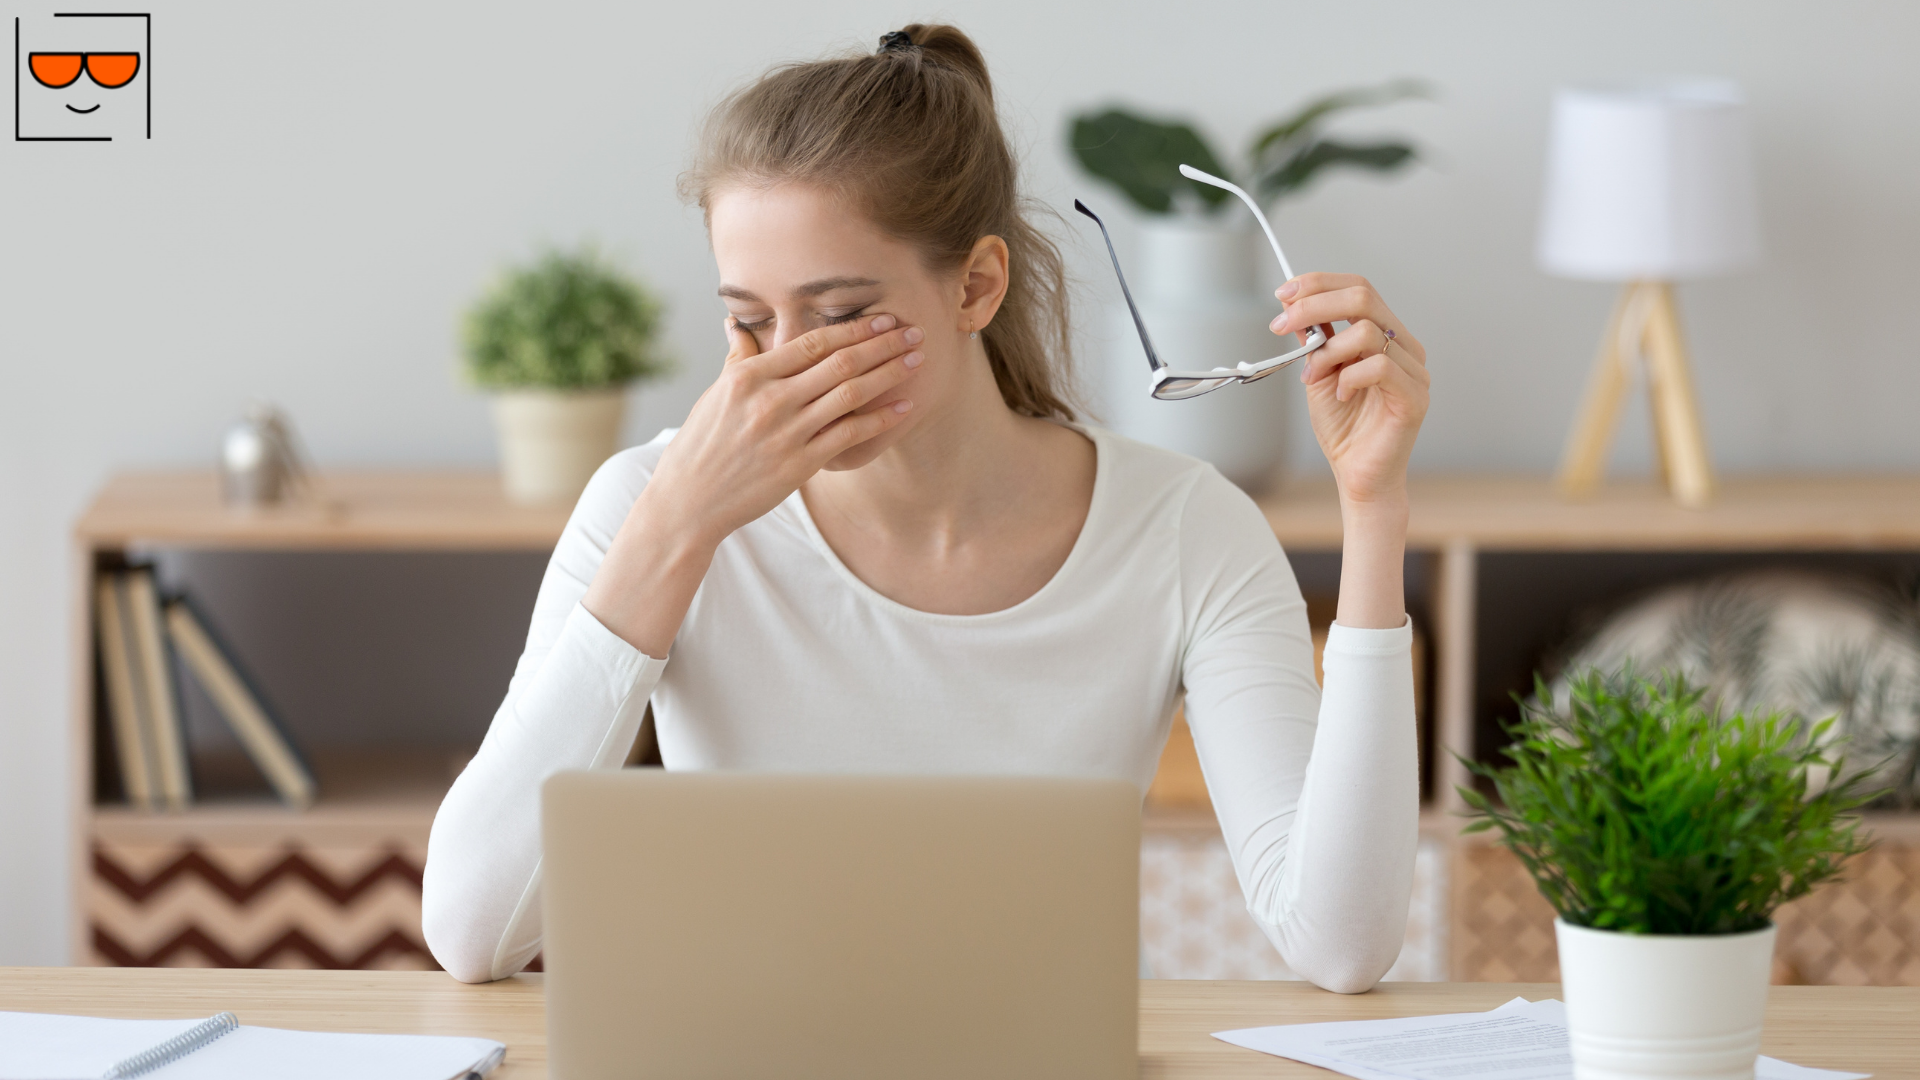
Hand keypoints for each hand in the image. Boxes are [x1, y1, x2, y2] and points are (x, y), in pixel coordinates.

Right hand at [581, 314, 921, 655]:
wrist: (688, 500)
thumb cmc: (702, 444)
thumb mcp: (715, 394)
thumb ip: (737, 358)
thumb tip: (736, 323)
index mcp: (750, 375)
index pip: (812, 343)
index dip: (854, 329)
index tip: (883, 318)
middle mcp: (771, 399)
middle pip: (840, 363)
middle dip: (883, 345)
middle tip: (913, 331)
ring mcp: (787, 433)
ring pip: (851, 394)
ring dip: (890, 374)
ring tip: (917, 361)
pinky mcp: (799, 464)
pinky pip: (849, 435)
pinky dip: (880, 418)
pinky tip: (904, 407)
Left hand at [1269, 273, 1429, 506]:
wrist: (1356, 475)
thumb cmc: (1343, 428)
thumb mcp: (1318, 373)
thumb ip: (1312, 338)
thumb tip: (1290, 301)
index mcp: (1386, 335)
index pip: (1358, 288)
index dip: (1319, 283)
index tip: (1283, 292)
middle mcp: (1405, 346)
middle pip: (1364, 297)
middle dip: (1314, 304)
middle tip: (1281, 324)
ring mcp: (1415, 370)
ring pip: (1368, 331)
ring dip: (1328, 351)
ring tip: (1314, 377)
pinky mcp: (1414, 396)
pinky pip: (1379, 367)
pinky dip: (1349, 378)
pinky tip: (1341, 397)